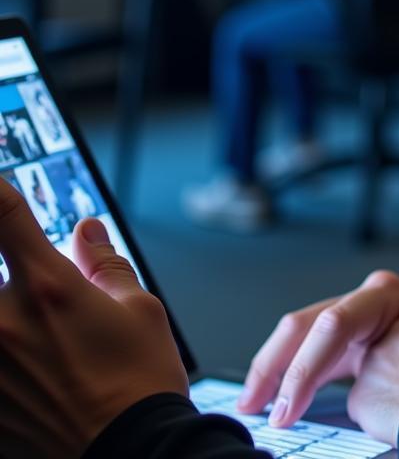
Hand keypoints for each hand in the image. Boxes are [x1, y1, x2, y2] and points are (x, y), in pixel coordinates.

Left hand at [0, 178, 187, 458]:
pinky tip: (33, 362)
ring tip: (42, 331)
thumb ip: (103, 263)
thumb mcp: (138, 309)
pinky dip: (5, 354)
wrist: (127, 457)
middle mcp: (2, 320)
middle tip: (38, 287)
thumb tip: (87, 230)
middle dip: (8, 266)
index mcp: (47, 286)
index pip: (1, 210)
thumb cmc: (139, 383)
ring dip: (8, 311)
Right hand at [239, 269, 398, 426]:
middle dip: (274, 365)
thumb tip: (386, 379)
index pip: (335, 324)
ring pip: (300, 335)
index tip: (288, 410)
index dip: (307, 368)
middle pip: (305, 325)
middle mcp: (364, 300)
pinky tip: (272, 397)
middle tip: (253, 405)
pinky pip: (310, 351)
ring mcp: (355, 317)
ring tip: (253, 402)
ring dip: (273, 369)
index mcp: (386, 295)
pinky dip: (289, 374)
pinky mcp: (349, 338)